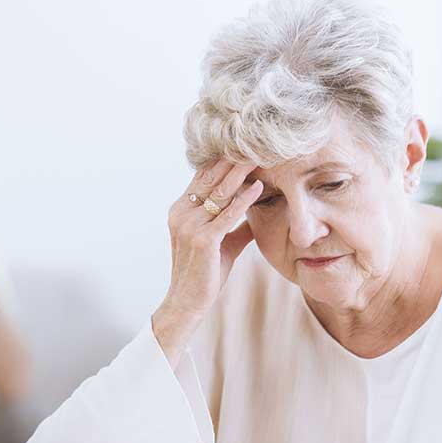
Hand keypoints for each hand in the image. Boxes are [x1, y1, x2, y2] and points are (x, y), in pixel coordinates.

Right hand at [151, 158, 263, 364]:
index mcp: (181, 209)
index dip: (224, 160)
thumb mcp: (223, 243)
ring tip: (260, 155)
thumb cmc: (206, 273)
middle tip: (256, 140)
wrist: (189, 302)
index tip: (246, 145)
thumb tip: (256, 211)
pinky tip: (258, 187)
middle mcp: (181, 213)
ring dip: (241, 172)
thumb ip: (236, 224)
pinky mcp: (202, 240)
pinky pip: (226, 215)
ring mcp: (189, 226)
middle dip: (234, 159)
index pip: (204, 177)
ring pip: (219, 192)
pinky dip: (243, 200)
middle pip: (211, 178)